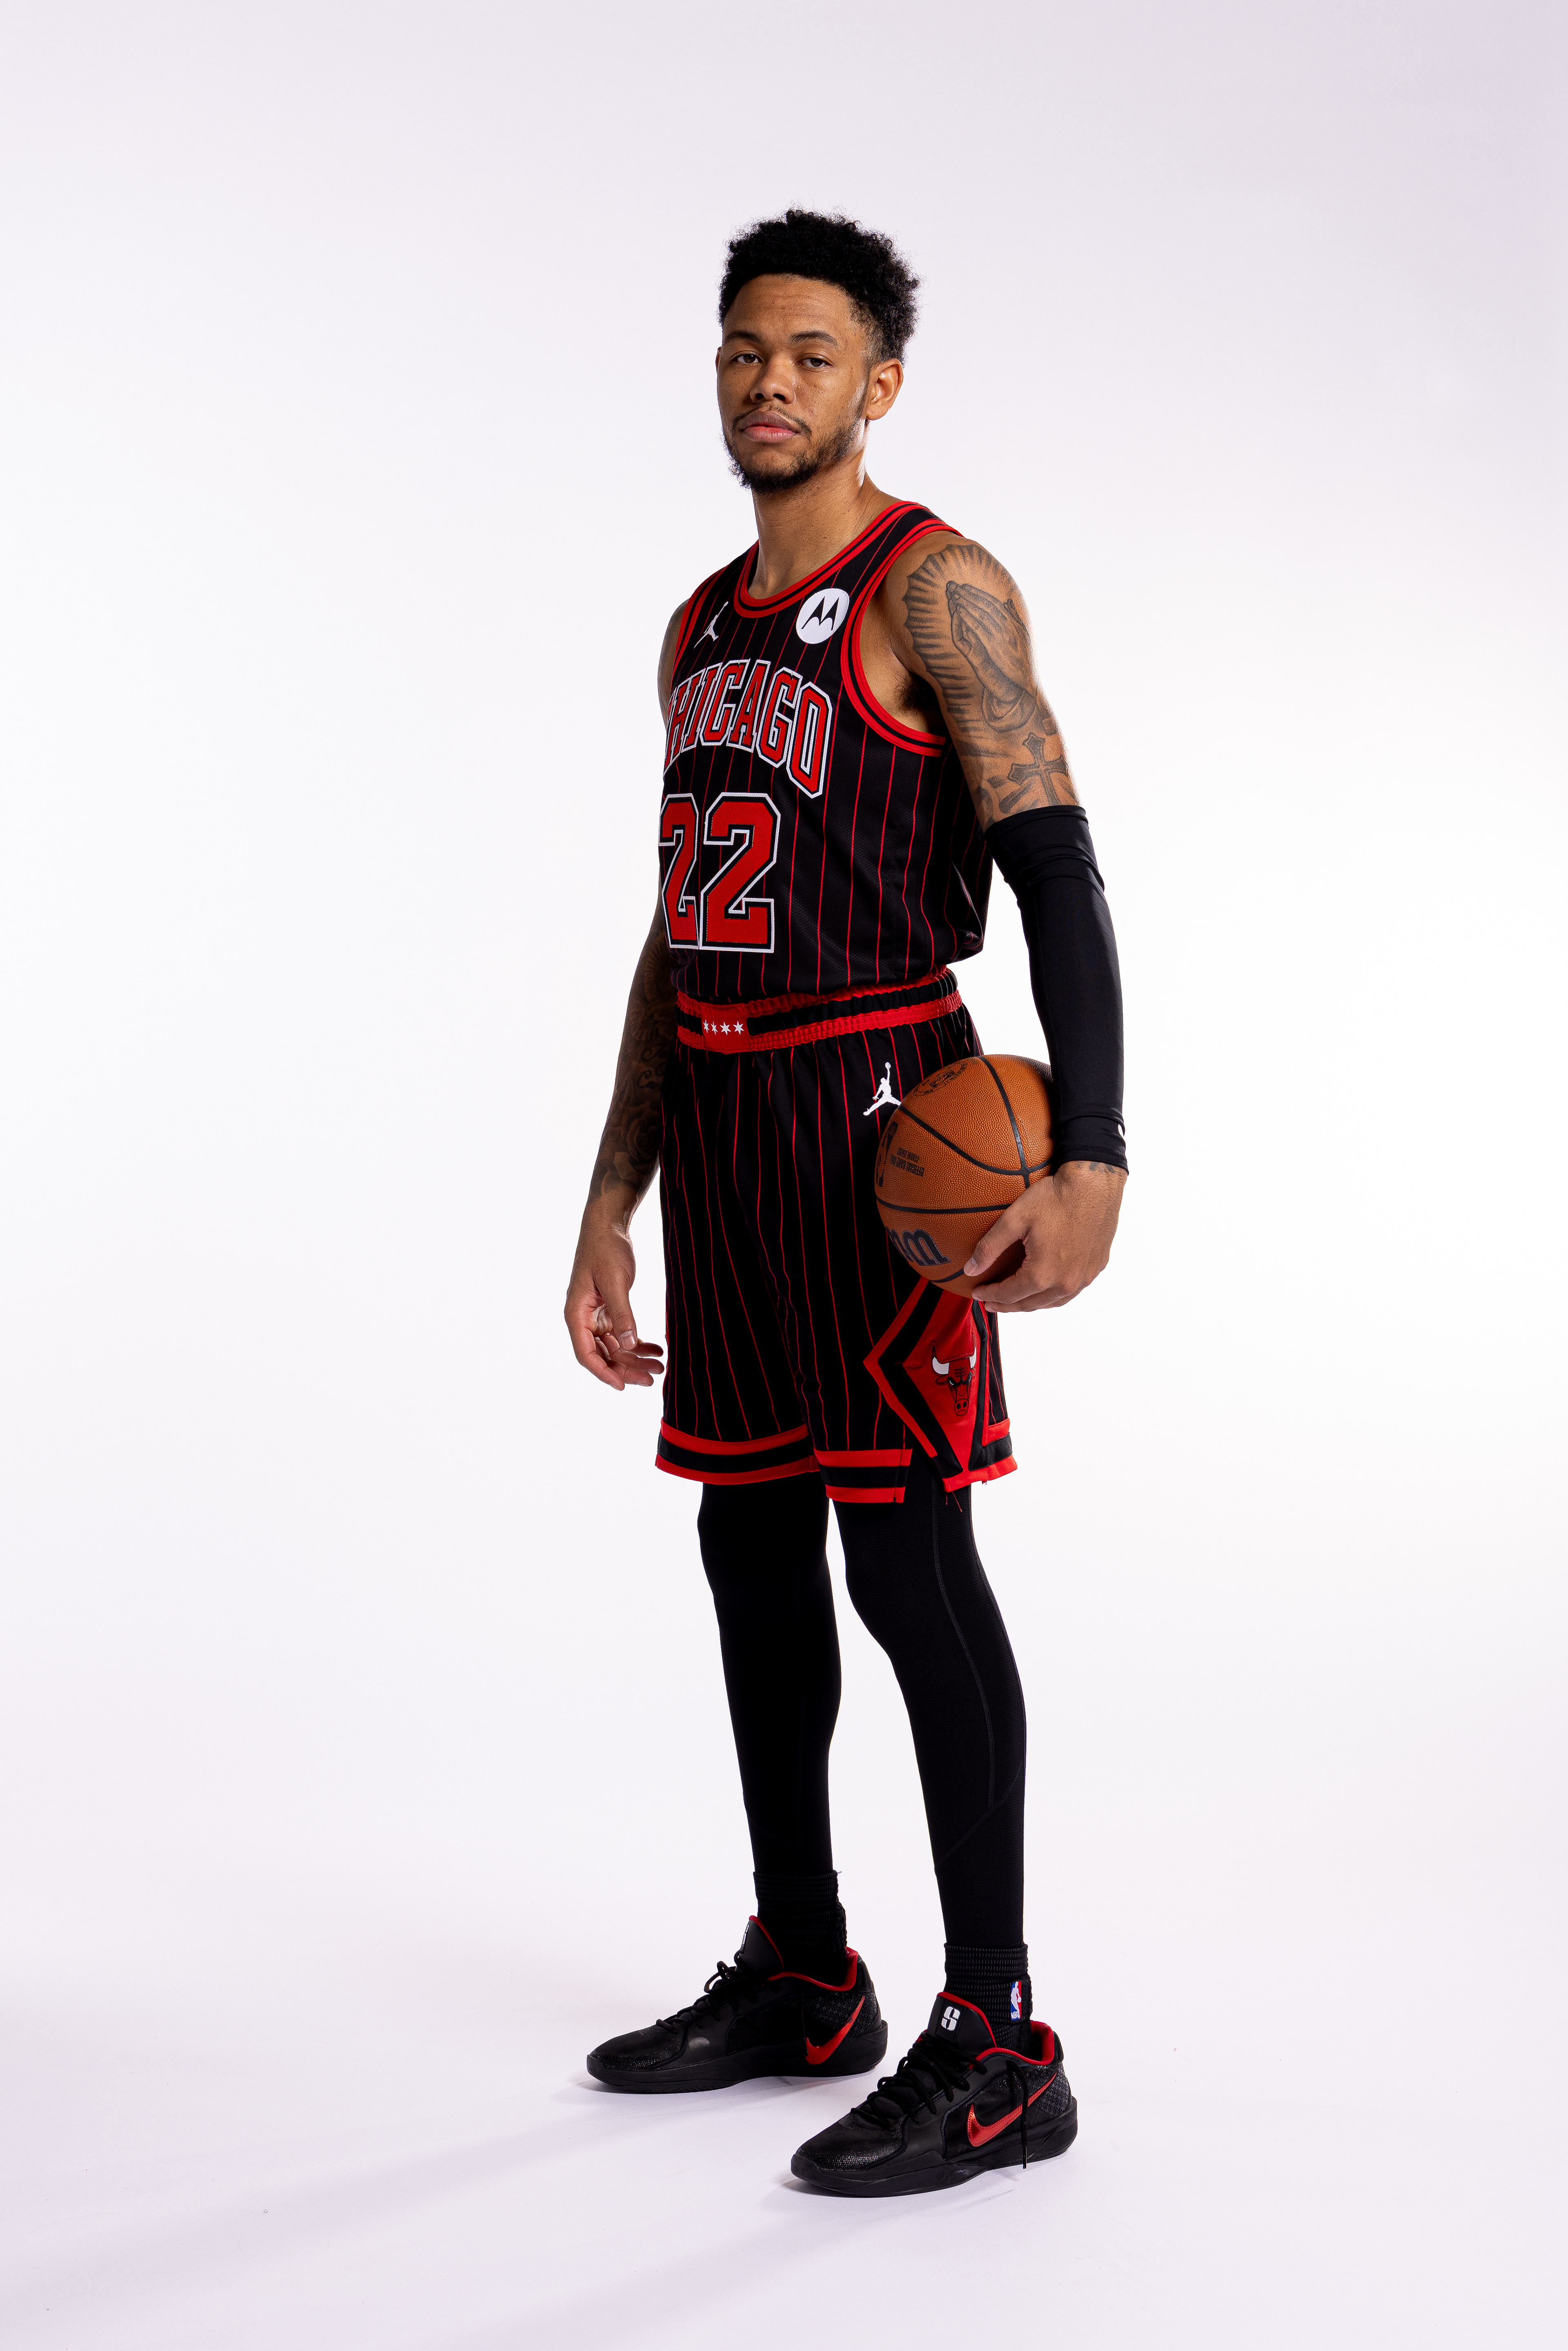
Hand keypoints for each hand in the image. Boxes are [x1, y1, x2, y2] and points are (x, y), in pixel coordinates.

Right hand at [564, 1205, 664, 1389]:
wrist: (608, 1225)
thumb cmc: (606, 1249)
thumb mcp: (615, 1281)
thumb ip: (622, 1314)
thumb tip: (628, 1345)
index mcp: (575, 1314)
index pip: (585, 1354)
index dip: (604, 1372)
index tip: (624, 1386)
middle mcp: (583, 1318)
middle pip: (603, 1354)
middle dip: (627, 1368)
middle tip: (653, 1379)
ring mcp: (595, 1315)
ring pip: (614, 1347)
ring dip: (635, 1358)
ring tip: (660, 1366)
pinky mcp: (608, 1309)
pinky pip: (621, 1333)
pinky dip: (637, 1343)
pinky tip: (656, 1349)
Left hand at [966, 1162, 1126, 1311]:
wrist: (1095, 1184)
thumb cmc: (1055, 1197)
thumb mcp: (1015, 1219)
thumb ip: (990, 1247)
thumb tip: (970, 1270)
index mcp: (1042, 1274)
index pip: (1009, 1295)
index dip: (990, 1296)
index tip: (977, 1293)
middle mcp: (1065, 1283)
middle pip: (1029, 1304)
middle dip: (1007, 1305)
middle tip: (990, 1302)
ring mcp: (1083, 1278)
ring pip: (1051, 1302)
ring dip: (1030, 1303)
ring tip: (1014, 1299)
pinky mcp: (1095, 1268)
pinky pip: (1070, 1292)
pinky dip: (1052, 1295)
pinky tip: (1044, 1288)